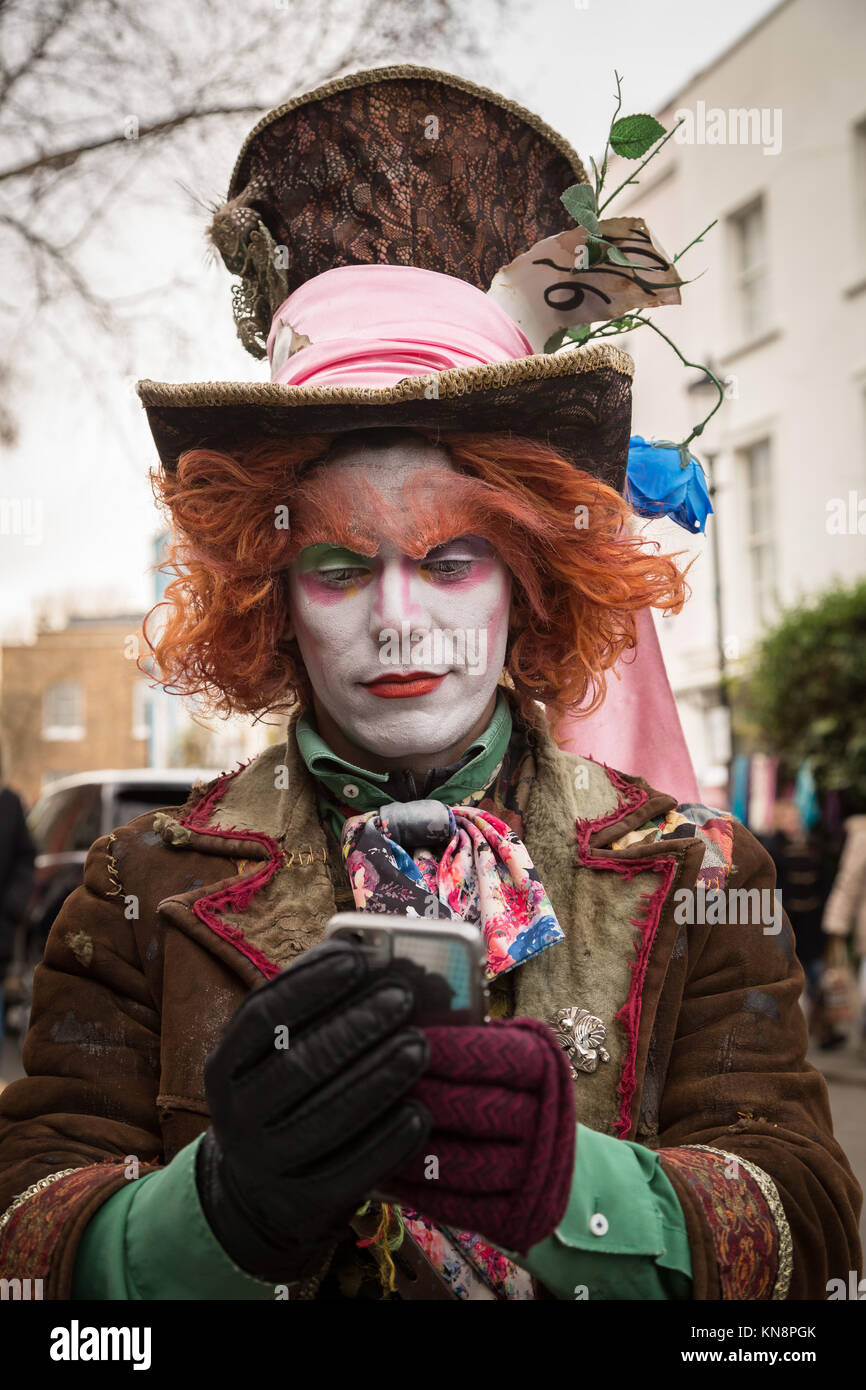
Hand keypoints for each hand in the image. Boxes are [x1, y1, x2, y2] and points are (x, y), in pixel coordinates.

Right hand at [197, 938, 431, 1281]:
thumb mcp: (275, 1052)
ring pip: (328, 1118)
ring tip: (422, 1045)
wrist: (258, 1192)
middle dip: (356, 1026)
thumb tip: (374, 957)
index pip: (263, 1015)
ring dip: (380, 1077)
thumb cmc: (283, 1093)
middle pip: (299, 1065)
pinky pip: (353, 1171)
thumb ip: (315, 1007)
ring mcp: (268, 1162)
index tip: (359, 957)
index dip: (311, 983)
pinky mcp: (305, 1201)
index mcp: (226, 1065)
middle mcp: (237, 1114)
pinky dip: (390, 1140)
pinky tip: (420, 1111)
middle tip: (404, 997)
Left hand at [379, 1017, 575, 1254]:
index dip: (443, 1050)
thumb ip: (460, 1035)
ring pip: (460, 1164)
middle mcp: (549, 1119)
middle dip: (415, 1098)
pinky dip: (415, 1189)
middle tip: (366, 1087)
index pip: (493, 1055)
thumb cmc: (496, 1085)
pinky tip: (384, 1170)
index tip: (397, 1038)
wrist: (541, 1153)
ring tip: (364, 1131)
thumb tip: (400, 1019)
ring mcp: (536, 1174)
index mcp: (544, 1066)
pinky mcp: (518, 1218)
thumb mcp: (495, 1049)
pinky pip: (456, 1206)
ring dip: (405, 1149)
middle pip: (472, 1110)